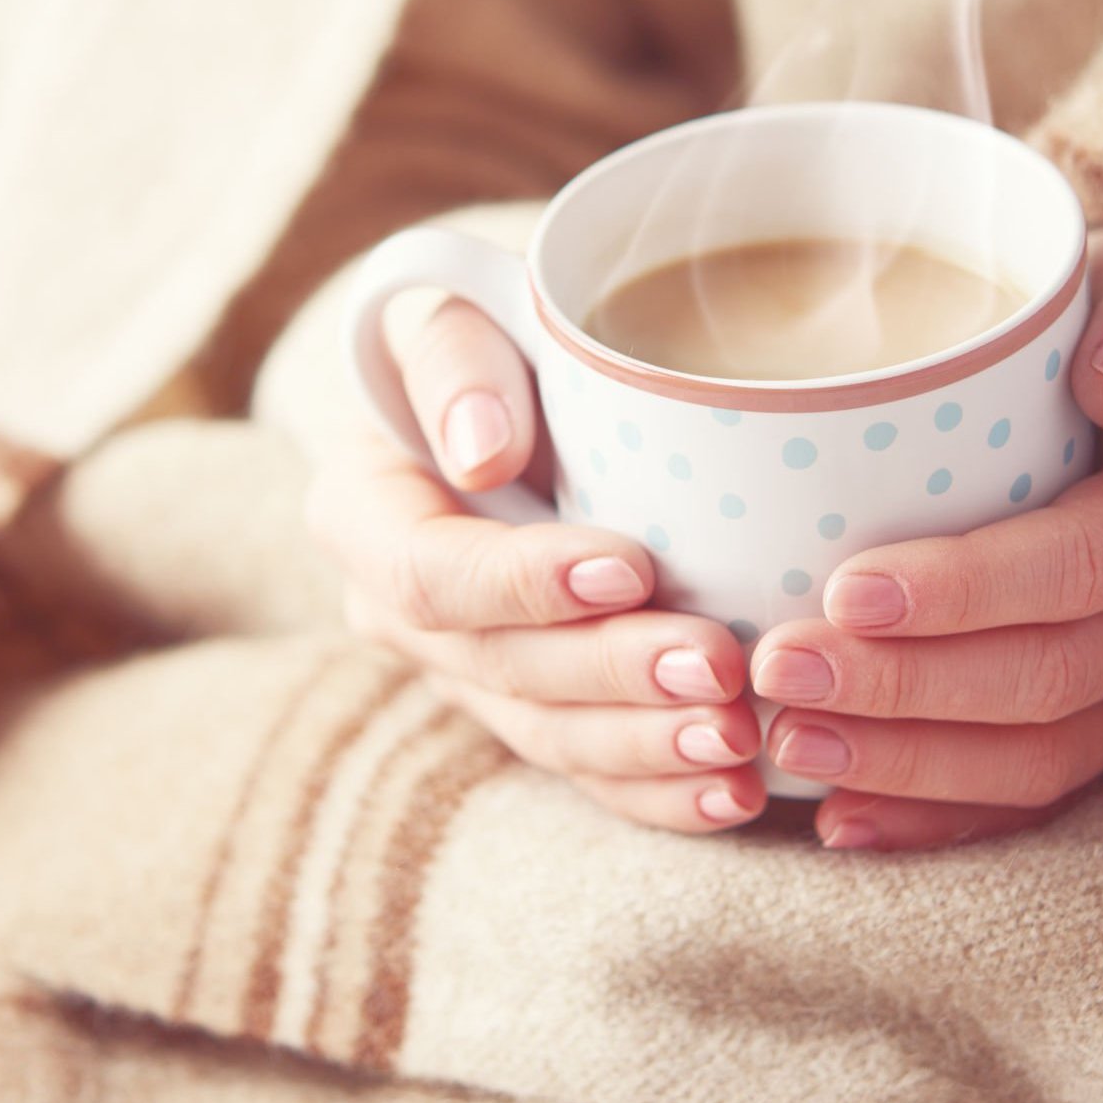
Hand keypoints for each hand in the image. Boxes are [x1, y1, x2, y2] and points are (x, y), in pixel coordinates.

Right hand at [306, 297, 767, 832]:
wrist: (513, 389)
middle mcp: (399, 614)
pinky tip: (735, 795)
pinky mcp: (533, 711)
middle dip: (612, 676)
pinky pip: (589, 772)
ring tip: (739, 740)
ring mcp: (466, 675)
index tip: (631, 565)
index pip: (429, 573)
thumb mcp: (452, 307)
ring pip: (549, 734)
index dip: (523, 584)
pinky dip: (662, 792)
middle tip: (718, 668)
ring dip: (646, 747)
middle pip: (500, 669)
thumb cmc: (492, 333)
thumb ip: (453, 357)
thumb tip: (483, 452)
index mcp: (363, 514)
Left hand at [749, 227, 1102, 850]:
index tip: (844, 588)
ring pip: (1044, 756)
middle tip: (776, 674)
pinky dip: (939, 822)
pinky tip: (839, 825)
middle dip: (906, 691)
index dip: (968, 589)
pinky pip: (1040, 798)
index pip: (1084, 564)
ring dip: (908, 766)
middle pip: (1052, 678)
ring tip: (785, 744)